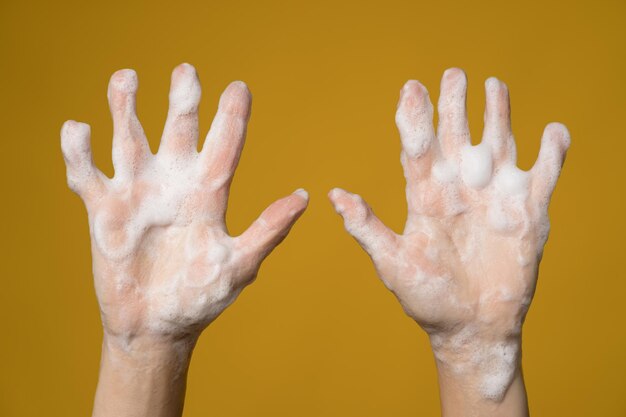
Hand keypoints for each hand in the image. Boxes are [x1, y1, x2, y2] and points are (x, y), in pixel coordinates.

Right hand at [61, 63, 308, 347]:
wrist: (158, 327)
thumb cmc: (201, 298)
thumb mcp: (239, 264)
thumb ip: (269, 231)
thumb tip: (303, 197)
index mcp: (208, 195)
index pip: (224, 146)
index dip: (232, 117)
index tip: (240, 87)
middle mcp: (174, 184)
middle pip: (178, 131)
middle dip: (182, 101)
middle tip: (187, 71)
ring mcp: (138, 193)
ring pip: (130, 139)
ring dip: (125, 109)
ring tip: (127, 78)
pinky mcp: (104, 209)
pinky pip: (87, 174)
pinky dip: (79, 153)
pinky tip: (79, 129)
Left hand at [328, 68, 568, 404]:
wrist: (470, 327)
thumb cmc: (428, 299)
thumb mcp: (393, 263)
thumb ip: (367, 227)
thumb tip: (334, 195)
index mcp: (426, 195)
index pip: (419, 146)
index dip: (415, 116)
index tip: (411, 88)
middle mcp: (459, 187)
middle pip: (457, 134)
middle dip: (454, 104)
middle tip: (452, 74)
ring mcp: (494, 195)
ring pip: (498, 141)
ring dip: (497, 114)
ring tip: (493, 85)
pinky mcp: (528, 211)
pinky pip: (545, 173)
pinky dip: (553, 152)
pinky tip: (553, 132)